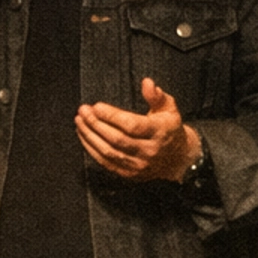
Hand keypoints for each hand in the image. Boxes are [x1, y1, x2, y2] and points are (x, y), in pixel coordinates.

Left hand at [76, 77, 199, 182]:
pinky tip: (84, 136)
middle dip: (96, 124)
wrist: (177, 159)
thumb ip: (156, 96)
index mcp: (159, 132)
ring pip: (109, 152)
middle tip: (83, 111)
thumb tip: (147, 83)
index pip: (132, 125)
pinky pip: (106, 163)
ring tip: (79, 121)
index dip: (112, 116)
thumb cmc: (169, 129)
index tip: (97, 106)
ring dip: (90, 136)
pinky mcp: (129, 174)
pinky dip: (92, 149)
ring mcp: (138, 165)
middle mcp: (149, 151)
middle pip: (117, 139)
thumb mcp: (169, 108)